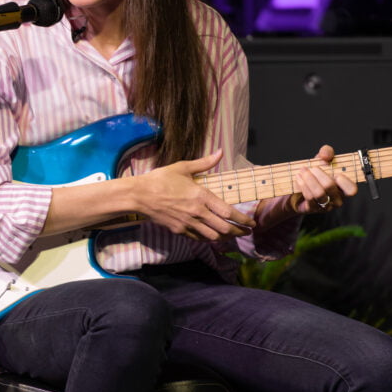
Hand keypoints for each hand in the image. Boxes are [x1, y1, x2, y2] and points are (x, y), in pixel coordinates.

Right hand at [135, 150, 255, 240]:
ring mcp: (188, 223)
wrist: (139, 195)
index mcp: (201, 196)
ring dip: (226, 238)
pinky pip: (198, 238)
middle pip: (224, 228)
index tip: (251, 223)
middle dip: (239, 232)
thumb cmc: (160, 179)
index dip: (243, 220)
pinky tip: (213, 236)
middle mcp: (197, 212)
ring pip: (213, 237)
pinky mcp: (179, 231)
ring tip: (233, 235)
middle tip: (247, 232)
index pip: (228, 212)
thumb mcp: (183, 167)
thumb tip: (220, 152)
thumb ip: (204, 162)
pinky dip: (209, 239)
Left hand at [288, 144, 357, 214]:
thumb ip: (327, 153)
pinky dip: (303, 185)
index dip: (345, 182)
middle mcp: (336, 199)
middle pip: (330, 187)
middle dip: (319, 174)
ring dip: (309, 179)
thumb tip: (326, 154)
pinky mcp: (313, 209)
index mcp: (343, 187)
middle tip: (312, 168)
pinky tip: (299, 178)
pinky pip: (309, 197)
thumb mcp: (322, 161)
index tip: (337, 174)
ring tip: (303, 171)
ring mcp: (325, 205)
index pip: (351, 190)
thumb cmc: (316, 174)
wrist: (300, 187)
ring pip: (318, 193)